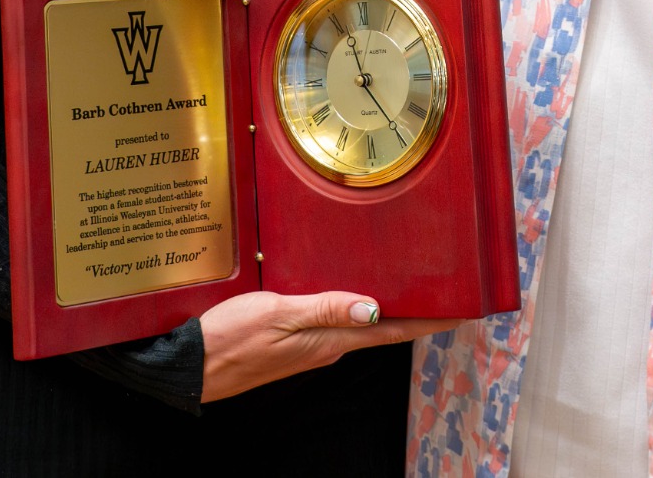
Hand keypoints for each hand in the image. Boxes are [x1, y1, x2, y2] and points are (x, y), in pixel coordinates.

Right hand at [198, 290, 460, 402]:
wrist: (191, 367)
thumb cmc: (229, 340)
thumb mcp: (277, 314)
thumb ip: (325, 308)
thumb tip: (373, 308)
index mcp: (329, 341)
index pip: (391, 332)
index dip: (427, 321)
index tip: (460, 313)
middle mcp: (327, 347)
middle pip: (381, 328)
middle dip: (412, 310)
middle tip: (441, 287)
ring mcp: (310, 348)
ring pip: (358, 324)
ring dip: (384, 308)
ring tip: (408, 284)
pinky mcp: (293, 343)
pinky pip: (333, 323)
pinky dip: (352, 308)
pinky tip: (352, 292)